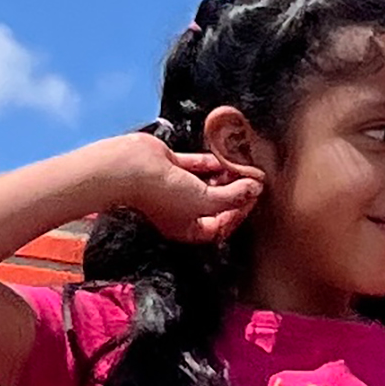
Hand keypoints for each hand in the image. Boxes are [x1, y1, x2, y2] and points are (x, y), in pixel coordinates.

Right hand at [100, 133, 264, 242]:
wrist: (128, 169)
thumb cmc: (161, 193)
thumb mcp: (206, 201)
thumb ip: (234, 196)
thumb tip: (256, 187)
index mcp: (187, 228)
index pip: (221, 226)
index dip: (240, 212)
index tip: (253, 196)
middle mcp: (181, 210)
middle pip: (216, 204)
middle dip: (236, 193)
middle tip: (253, 180)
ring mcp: (175, 188)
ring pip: (207, 183)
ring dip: (225, 176)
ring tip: (243, 166)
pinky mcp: (170, 167)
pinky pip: (196, 165)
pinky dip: (210, 162)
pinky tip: (225, 157)